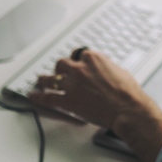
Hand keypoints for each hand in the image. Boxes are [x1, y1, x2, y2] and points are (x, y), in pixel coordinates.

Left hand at [28, 49, 161, 161]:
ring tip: (40, 81)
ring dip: (44, 80)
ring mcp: (72, 84)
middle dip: (60, 69)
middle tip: (59, 73)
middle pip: (61, 63)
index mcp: (93, 58)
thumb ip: (105, 68)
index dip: (75, 60)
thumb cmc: (127, 92)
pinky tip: (33, 96)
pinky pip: (47, 97)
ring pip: (50, 78)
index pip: (78, 53)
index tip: (75, 63)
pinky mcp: (67, 100)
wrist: (127, 108)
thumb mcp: (118, 71)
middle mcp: (80, 68)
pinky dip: (38, 97)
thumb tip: (103, 71)